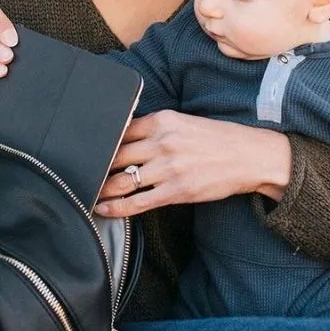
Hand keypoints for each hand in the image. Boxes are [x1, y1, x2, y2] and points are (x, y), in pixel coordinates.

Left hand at [94, 110, 291, 216]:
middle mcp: (162, 142)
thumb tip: (126, 139)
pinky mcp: (176, 191)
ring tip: (88, 193)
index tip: (87, 150)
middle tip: (78, 174)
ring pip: (121, 181)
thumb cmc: (218, 139)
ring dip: (101, 189)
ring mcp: (168, 168)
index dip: (101, 143)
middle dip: (96, 166)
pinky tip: (103, 210)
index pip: (120, 130)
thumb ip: (156, 128)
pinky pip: (137, 202)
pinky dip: (116, 208)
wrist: (251, 156)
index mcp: (162, 120)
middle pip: (115, 156)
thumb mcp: (184, 122)